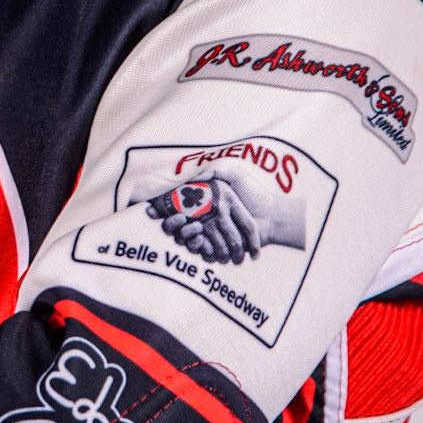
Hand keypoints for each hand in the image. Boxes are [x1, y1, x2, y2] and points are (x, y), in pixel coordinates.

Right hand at [146, 175, 262, 264]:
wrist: (271, 216)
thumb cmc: (254, 194)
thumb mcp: (234, 175)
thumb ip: (216, 170)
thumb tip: (197, 173)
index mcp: (199, 203)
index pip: (173, 206)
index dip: (159, 209)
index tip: (150, 209)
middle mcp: (200, 220)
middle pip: (174, 226)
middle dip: (171, 224)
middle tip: (179, 218)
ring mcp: (207, 237)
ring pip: (184, 240)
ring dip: (184, 236)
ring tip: (194, 228)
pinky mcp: (216, 250)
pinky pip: (200, 252)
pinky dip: (198, 248)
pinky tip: (201, 241)